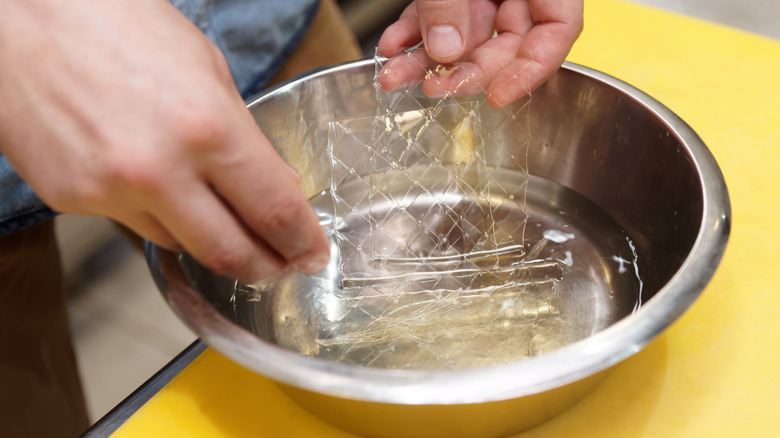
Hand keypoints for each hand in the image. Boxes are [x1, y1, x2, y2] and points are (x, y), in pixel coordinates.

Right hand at [0, 0, 329, 280]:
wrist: (15, 13)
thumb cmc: (112, 21)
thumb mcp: (206, 68)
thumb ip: (243, 137)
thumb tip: (274, 188)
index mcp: (206, 126)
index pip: (275, 211)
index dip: (303, 242)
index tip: (312, 253)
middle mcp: (158, 170)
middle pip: (231, 254)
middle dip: (265, 266)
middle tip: (280, 265)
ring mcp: (108, 191)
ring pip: (182, 245)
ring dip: (211, 241)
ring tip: (221, 218)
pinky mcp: (71, 199)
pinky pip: (135, 225)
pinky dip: (160, 216)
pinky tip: (158, 186)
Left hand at [377, 0, 582, 106]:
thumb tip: (446, 48)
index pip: (558, 30)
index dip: (531, 69)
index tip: (496, 96)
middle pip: (504, 43)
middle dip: (463, 70)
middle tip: (432, 87)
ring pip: (462, 35)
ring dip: (425, 58)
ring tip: (394, 75)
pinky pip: (436, 15)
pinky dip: (412, 32)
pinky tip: (391, 46)